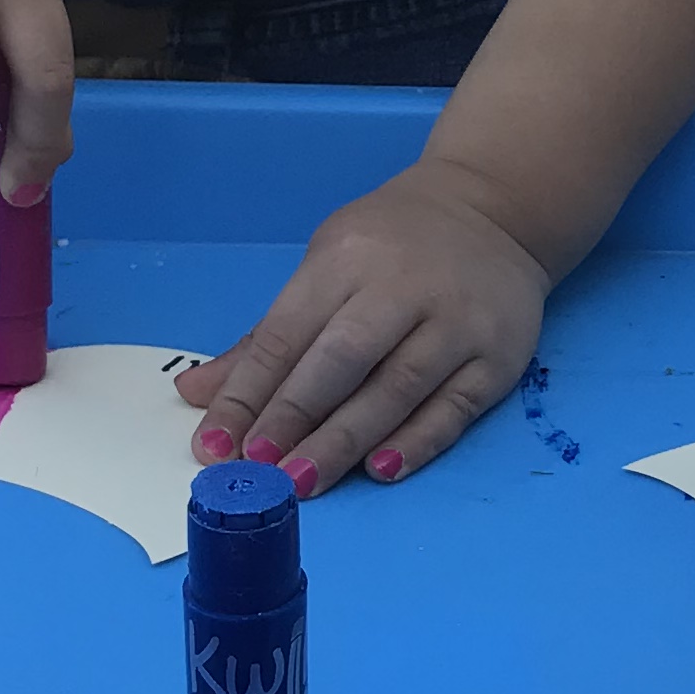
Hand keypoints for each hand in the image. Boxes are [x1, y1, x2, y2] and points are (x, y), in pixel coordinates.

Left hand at [176, 168, 547, 490]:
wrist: (494, 210)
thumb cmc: (392, 245)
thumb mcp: (325, 265)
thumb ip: (267, 337)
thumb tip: (196, 395)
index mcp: (347, 259)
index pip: (287, 333)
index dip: (249, 393)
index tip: (216, 445)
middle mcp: (403, 286)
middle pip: (342, 360)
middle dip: (294, 418)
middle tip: (258, 469)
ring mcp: (457, 322)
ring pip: (396, 387)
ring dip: (346, 440)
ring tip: (303, 482)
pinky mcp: (498, 356)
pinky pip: (455, 407)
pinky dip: (417, 441)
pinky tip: (381, 470)